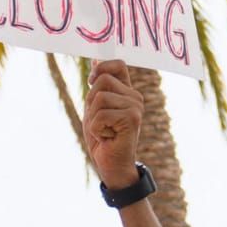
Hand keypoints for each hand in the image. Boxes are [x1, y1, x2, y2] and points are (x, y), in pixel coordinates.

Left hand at [81, 59, 142, 188]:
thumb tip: (95, 60)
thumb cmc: (103, 139)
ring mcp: (135, 107)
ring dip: (93, 118)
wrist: (111, 166)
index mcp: (127, 92)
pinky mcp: (132, 119)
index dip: (101, 69)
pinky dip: (96, 129)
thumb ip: (97, 86)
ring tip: (104, 130)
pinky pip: (101, 115)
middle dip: (91, 102)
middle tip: (100, 122)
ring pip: (99, 97)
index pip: (118, 64)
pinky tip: (107, 138)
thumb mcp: (95, 108)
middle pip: (102, 80)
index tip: (91, 82)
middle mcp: (135, 97)